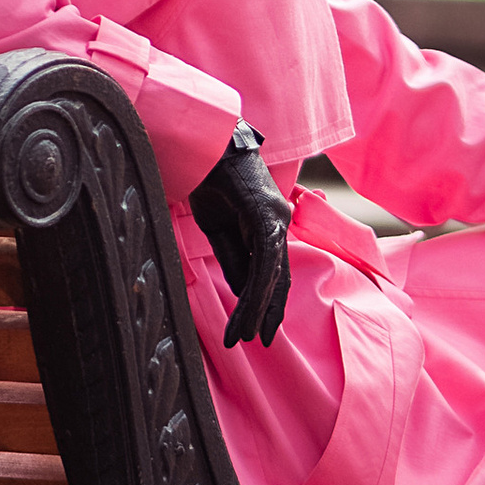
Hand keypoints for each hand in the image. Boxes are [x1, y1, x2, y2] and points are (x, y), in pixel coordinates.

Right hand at [188, 124, 293, 347]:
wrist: (205, 144)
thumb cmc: (211, 180)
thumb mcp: (218, 229)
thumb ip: (234, 259)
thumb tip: (244, 293)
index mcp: (268, 224)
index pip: (274, 272)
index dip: (269, 301)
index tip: (259, 329)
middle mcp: (278, 221)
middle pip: (279, 277)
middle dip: (270, 311)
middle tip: (260, 340)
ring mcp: (275, 216)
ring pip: (272, 273)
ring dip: (258, 306)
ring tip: (246, 334)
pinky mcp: (265, 214)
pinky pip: (264, 259)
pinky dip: (256, 287)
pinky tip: (246, 308)